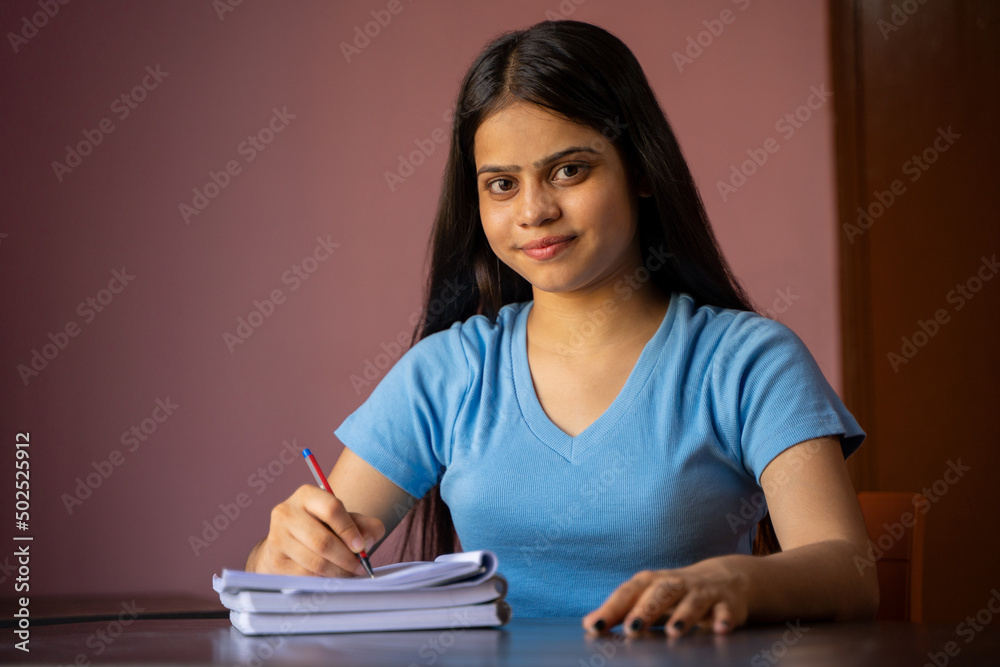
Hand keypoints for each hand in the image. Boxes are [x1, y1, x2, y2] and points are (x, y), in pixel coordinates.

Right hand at [249, 484, 384, 576]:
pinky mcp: (274, 560)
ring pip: (315, 561)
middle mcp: (286, 512)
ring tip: (350, 574)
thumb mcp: (344, 520)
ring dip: (338, 572)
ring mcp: (276, 537)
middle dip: (346, 558)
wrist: (287, 543)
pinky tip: (332, 578)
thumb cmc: (322, 528)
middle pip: (322, 541)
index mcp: (307, 495)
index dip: (350, 531)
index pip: (332, 509)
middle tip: (360, 567)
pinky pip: (305, 576)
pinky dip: (323, 580)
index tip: (362, 548)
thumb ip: (365, 525)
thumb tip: (367, 541)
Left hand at [582, 557, 749, 636]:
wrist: (725, 578)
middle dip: (646, 610)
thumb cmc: (675, 594)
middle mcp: (675, 585)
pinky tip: (719, 629)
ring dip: (684, 616)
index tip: (595, 626)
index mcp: (651, 583)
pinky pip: (725, 611)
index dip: (611, 609)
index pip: (628, 593)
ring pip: (692, 602)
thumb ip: (620, 611)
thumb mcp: (647, 598)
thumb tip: (588, 624)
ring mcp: (702, 593)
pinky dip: (723, 619)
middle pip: (659, 593)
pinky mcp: (726, 604)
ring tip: (674, 633)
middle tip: (632, 628)